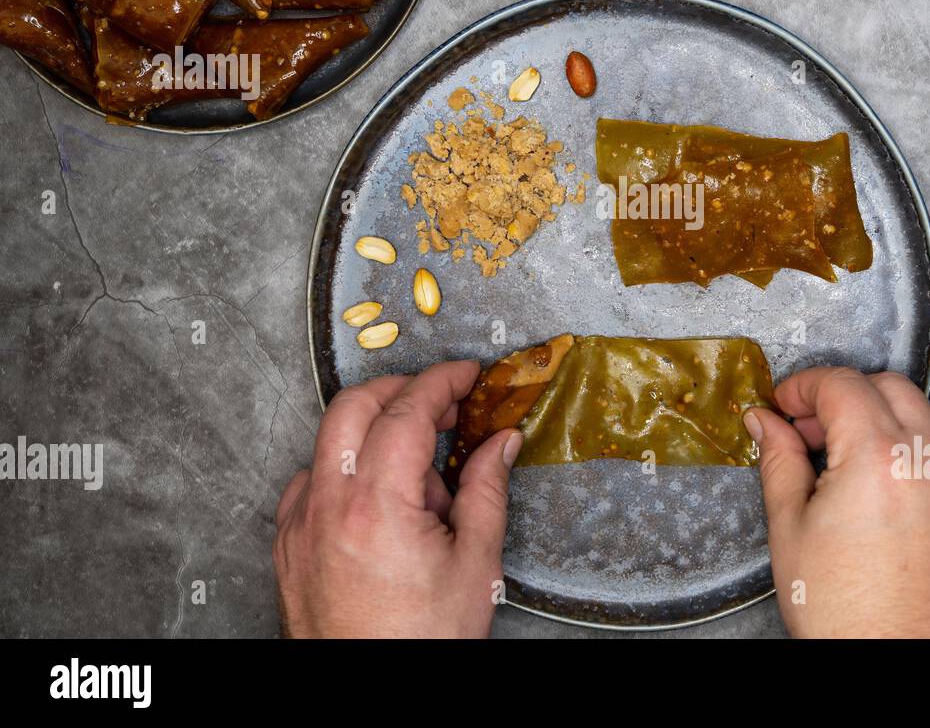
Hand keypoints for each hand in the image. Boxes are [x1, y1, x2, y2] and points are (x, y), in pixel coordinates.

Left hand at [273, 360, 521, 637]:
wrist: (372, 696)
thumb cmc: (421, 642)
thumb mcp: (476, 565)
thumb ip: (487, 490)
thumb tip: (500, 442)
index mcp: (378, 506)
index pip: (406, 411)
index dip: (441, 382)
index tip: (466, 375)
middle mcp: (327, 506)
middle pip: (353, 407)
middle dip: (401, 389)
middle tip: (443, 403)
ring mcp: (299, 525)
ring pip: (328, 441)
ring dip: (373, 431)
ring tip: (419, 474)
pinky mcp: (287, 545)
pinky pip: (310, 481)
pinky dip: (345, 469)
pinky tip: (378, 497)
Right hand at [744, 368, 929, 637]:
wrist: (895, 668)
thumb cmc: (844, 616)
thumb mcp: (791, 531)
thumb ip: (779, 462)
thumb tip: (767, 424)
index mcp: (880, 460)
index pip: (842, 384)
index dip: (804, 387)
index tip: (787, 404)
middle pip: (889, 386)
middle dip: (845, 396)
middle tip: (811, 430)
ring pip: (926, 420)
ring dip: (885, 425)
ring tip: (849, 468)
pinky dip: (918, 461)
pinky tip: (888, 497)